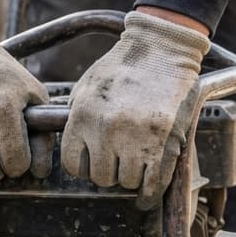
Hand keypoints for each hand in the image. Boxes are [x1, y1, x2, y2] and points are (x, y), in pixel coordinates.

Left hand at [61, 11, 210, 208]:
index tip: (93, 161)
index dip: (84, 166)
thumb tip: (72, 146)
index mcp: (83, 117)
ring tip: (136, 161)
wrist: (162, 47)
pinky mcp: (163, 141)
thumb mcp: (87, 86)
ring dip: (131, 176)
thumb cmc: (122, 66)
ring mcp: (135, 137)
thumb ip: (75, 116)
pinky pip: (152, 182)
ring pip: (127, 181)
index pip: (73, 166)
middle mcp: (106, 131)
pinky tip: (148, 190)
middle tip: (118, 159)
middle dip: (109, 172)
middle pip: (102, 177)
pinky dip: (150, 190)